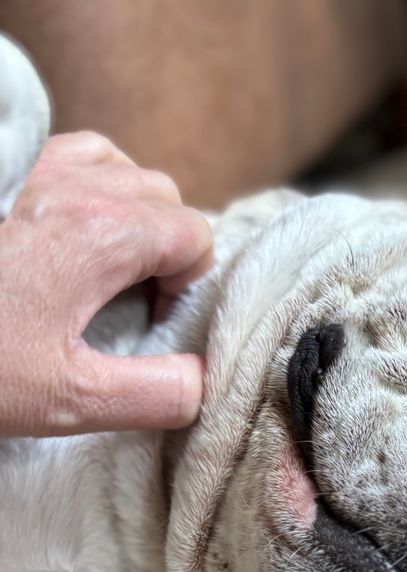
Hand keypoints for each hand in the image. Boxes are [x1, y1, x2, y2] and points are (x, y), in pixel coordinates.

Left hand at [0, 131, 212, 436]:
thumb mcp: (67, 399)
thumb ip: (152, 394)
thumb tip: (203, 383)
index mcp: (98, 234)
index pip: (192, 234)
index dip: (188, 283)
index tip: (154, 322)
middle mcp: (69, 185)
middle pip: (160, 196)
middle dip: (165, 246)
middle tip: (131, 301)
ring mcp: (29, 168)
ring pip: (115, 166)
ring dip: (127, 211)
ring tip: (103, 265)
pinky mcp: (1, 171)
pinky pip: (66, 154)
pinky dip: (83, 187)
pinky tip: (61, 234)